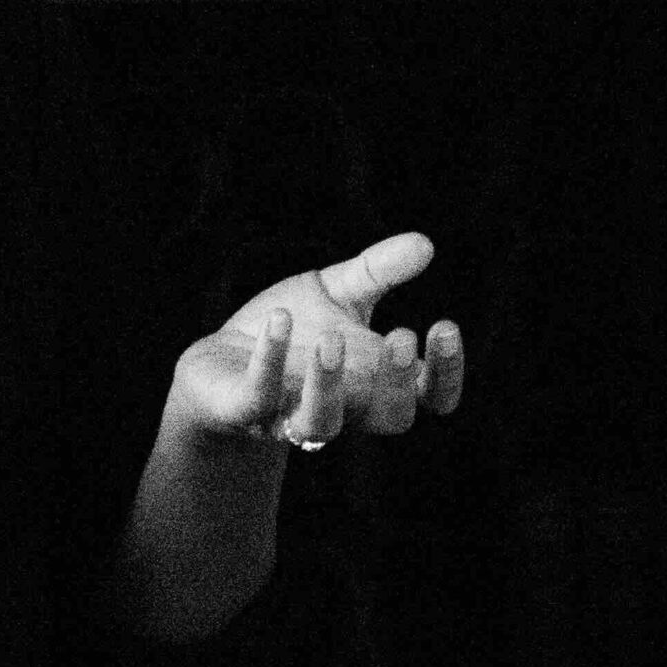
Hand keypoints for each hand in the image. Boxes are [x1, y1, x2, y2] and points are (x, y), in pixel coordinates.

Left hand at [173, 231, 465, 453]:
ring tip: (331, 339)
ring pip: (323, 424)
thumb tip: (424, 243)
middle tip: (402, 335)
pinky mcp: (244, 411)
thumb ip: (378, 271)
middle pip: (392, 417)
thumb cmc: (292, 329)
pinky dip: (270, 360)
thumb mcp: (336, 292)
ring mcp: (292, 415)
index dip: (446, 372)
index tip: (444, 325)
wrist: (219, 362)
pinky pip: (259, 398)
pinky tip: (279, 319)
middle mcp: (343, 408)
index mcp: (375, 382)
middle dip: (399, 382)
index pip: (430, 396)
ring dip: (329, 384)